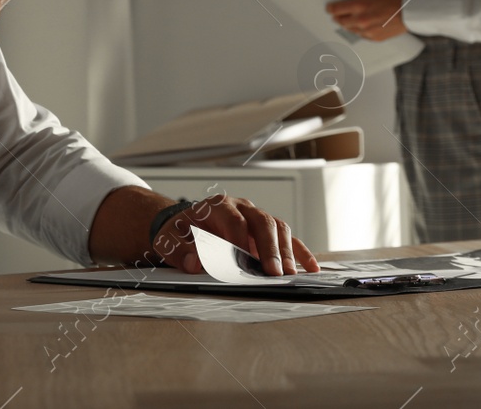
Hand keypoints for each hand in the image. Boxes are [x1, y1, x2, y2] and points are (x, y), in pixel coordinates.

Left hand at [153, 193, 318, 276]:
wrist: (186, 225)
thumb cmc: (181, 231)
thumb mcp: (170, 238)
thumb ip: (179, 249)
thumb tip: (194, 262)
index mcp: (218, 206)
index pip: (233, 219)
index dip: (239, 240)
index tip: (242, 260)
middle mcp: (242, 207)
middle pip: (262, 221)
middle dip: (269, 247)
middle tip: (273, 271)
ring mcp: (256, 217)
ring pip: (278, 227)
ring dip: (286, 251)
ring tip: (288, 274)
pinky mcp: (266, 232)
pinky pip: (288, 238)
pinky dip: (300, 252)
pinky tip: (309, 268)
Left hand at [327, 0, 408, 40]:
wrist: (410, 11)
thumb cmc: (396, 0)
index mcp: (359, 6)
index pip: (336, 9)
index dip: (330, 8)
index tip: (329, 8)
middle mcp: (361, 20)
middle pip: (340, 21)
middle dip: (338, 17)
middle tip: (336, 15)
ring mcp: (367, 31)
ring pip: (350, 29)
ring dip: (348, 24)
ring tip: (350, 20)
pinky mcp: (374, 38)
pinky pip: (361, 35)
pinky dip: (360, 30)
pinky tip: (362, 26)